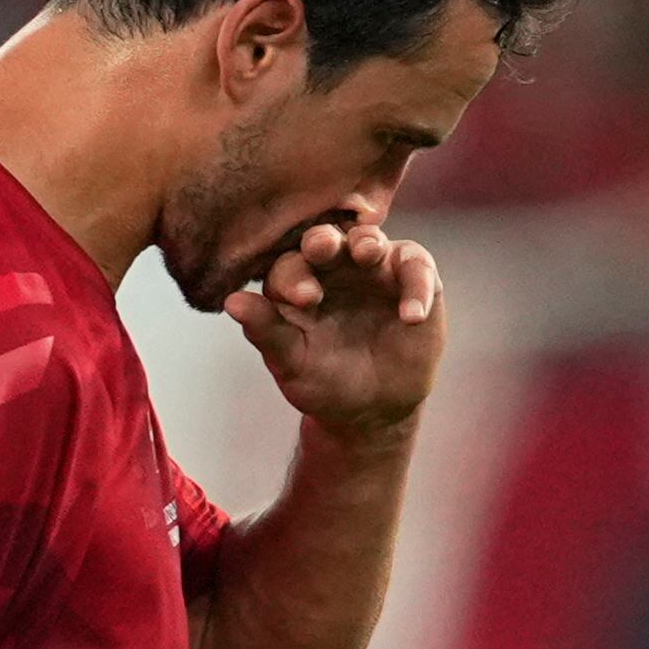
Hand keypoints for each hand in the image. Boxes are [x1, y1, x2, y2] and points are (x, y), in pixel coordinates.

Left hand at [221, 220, 442, 437]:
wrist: (372, 409)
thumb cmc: (323, 382)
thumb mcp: (293, 363)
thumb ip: (266, 331)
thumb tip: (231, 303)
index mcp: (295, 281)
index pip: (287, 267)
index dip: (292, 276)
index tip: (303, 297)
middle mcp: (332, 266)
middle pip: (325, 239)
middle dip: (323, 240)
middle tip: (322, 246)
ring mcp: (373, 267)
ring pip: (370, 240)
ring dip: (369, 243)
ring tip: (368, 254)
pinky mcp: (412, 277)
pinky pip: (416, 268)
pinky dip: (416, 287)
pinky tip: (411, 316)